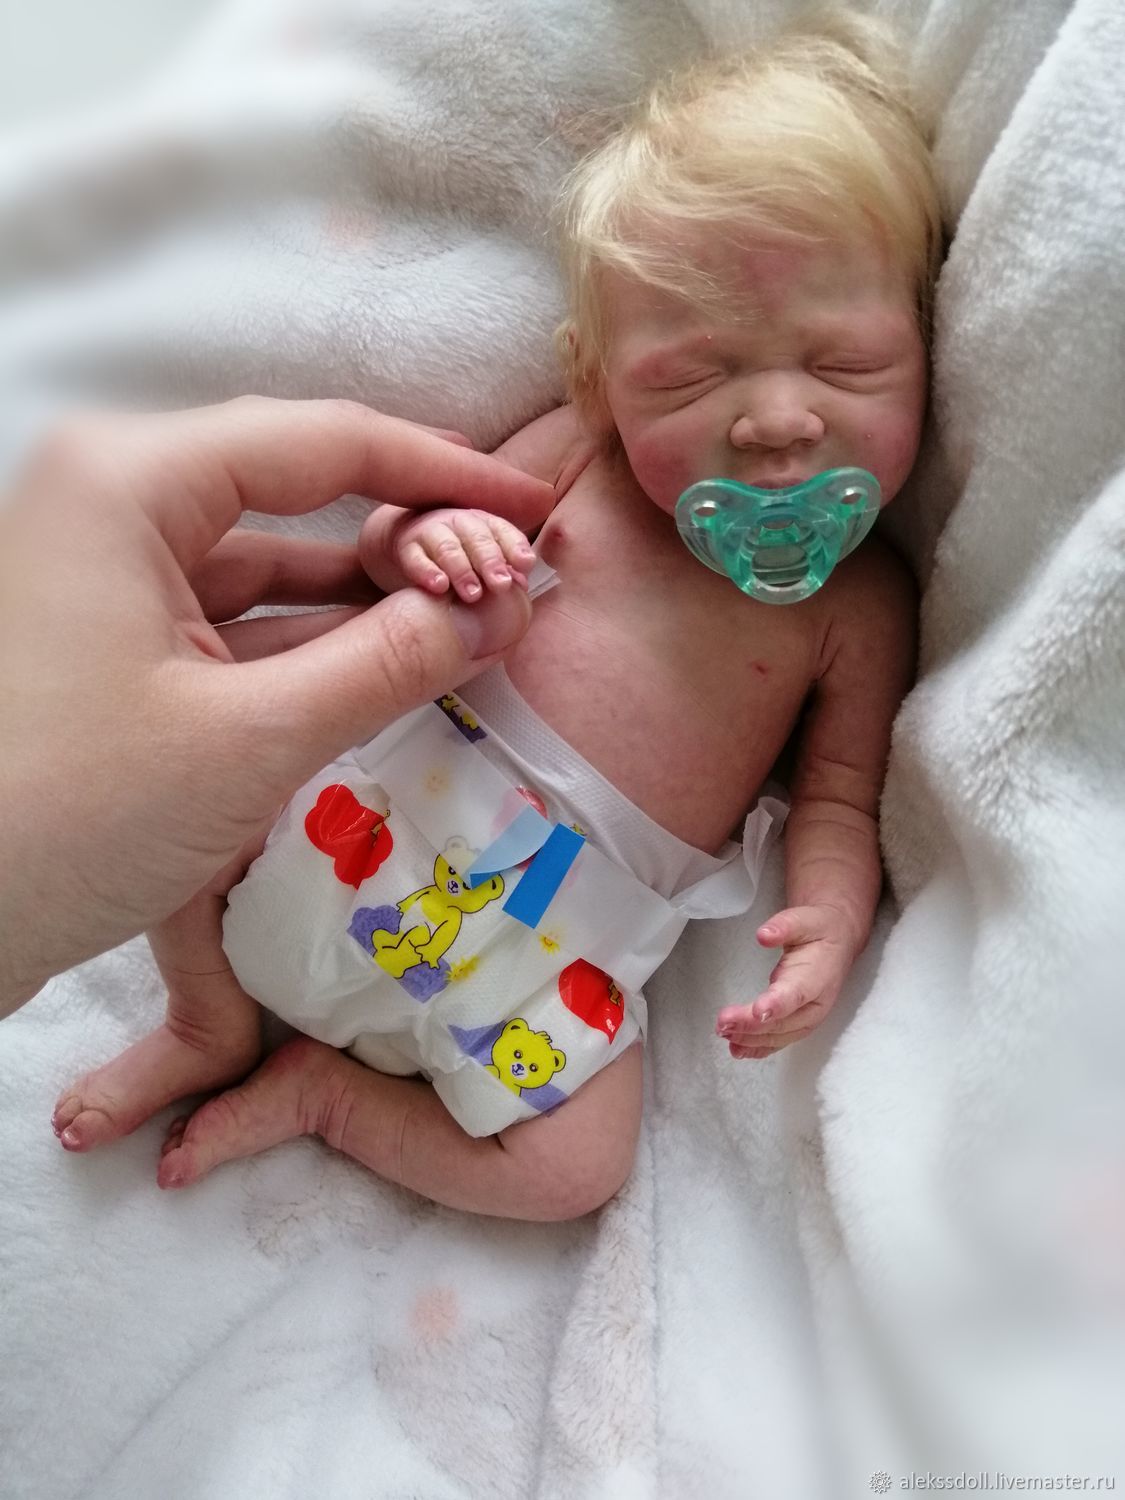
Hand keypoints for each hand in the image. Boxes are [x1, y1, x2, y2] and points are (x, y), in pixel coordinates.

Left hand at [0, 396, 552, 1014]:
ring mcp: (105, 582)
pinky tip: (388, 673)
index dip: (445, 474)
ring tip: (469, 630)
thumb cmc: (63, 816)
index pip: (324, 443)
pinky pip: (233, 627)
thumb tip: (503, 606)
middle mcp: (112, 507)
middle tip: (510, 584)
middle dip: (409, 541)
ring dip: (367, 602)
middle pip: (297, 496)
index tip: (534, 510)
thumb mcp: (251, 739)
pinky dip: (312, 649)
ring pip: (269, 568)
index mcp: (130, 480)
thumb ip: (391, 661)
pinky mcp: (108, 652)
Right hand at [390, 506, 536, 601]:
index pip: (503, 531)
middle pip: (477, 538)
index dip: (515, 547)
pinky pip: (416, 558)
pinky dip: (427, 572)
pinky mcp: (407, 548)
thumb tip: (523, 585)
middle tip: (501, 585)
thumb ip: (505, 569)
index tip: (525, 565)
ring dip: (462, 571)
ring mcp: (431, 532)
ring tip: (473, 595)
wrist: (411, 542)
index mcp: (484, 523)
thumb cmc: (460, 554)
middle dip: (491, 562)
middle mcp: (459, 523)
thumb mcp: (484, 557)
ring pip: (448, 548)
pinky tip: (438, 587)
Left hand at [715, 904, 857, 1059]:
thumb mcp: (805, 919)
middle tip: (723, 1022)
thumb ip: (784, 926)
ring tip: (723, 1033)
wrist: (837, 941)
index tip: (757, 1010)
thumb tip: (763, 935)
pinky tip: (737, 1049)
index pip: (797, 994)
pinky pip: (778, 1041)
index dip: (777, 1004)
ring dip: (750, 1038)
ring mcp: (808, 1018)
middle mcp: (815, 1003)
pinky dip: (757, 1048)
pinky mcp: (798, 1024)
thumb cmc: (818, 930)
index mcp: (818, 976)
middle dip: (751, 1024)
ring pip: (778, 1035)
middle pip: (782, 1020)